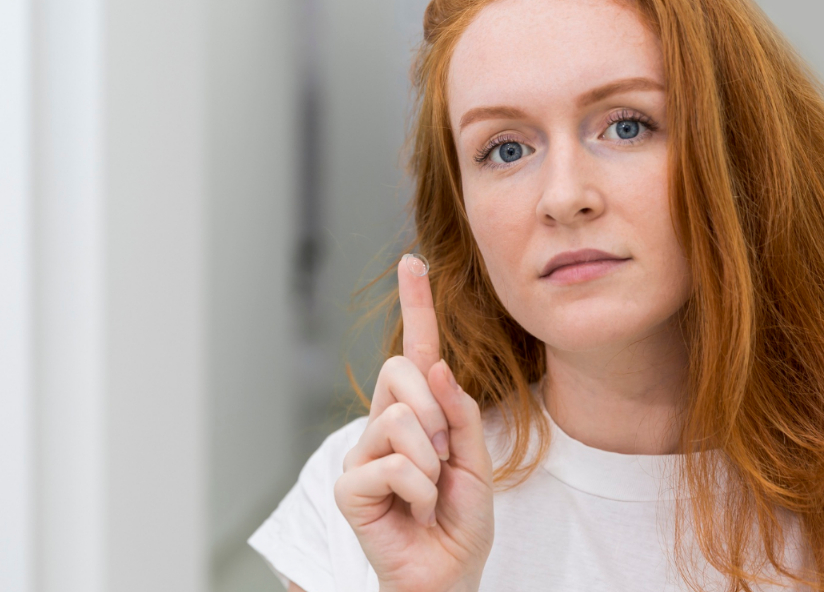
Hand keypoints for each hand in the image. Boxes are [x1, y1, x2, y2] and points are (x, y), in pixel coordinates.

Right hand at [334, 255, 494, 591]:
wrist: (446, 573)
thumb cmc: (458, 521)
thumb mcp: (475, 461)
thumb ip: (460, 414)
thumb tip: (436, 367)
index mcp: (415, 414)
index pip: (414, 352)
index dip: (416, 306)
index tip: (414, 262)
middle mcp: (382, 425)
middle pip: (402, 373)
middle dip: (437, 414)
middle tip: (443, 461)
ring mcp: (361, 454)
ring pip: (401, 421)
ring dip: (432, 464)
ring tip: (428, 494)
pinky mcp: (348, 486)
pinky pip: (394, 465)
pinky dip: (419, 491)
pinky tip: (414, 511)